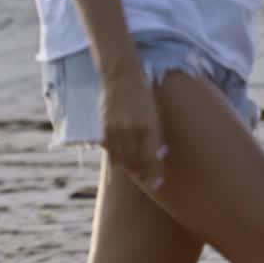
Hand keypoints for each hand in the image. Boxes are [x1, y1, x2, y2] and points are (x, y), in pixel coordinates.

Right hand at [99, 52, 166, 189]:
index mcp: (149, 124)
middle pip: (135, 161)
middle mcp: (131, 127)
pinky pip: (109, 149)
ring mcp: (116, 127)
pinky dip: (115, 158)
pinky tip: (121, 163)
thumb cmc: (144, 96)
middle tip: (148, 183)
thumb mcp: (155, 113)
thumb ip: (155, 135)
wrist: (123, 77)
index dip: (154, 173)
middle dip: (142, 174)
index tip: (158, 185)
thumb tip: (159, 156)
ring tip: (136, 175)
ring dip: (128, 169)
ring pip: (121, 158)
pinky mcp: (104, 126)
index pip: (151, 157)